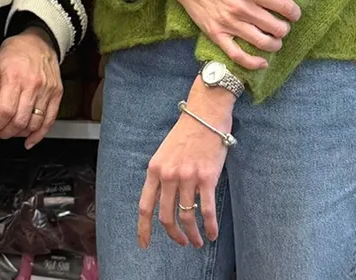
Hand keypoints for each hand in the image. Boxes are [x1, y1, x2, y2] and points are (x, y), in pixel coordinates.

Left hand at [0, 27, 62, 147]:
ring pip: (34, 124)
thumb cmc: (16, 51)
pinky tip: (30, 140)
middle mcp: (33, 85)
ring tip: (12, 131)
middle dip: (5, 132)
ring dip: (20, 134)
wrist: (39, 40)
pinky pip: (50, 120)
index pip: (4, 112)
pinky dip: (39, 134)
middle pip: (19, 121)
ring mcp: (47, 90)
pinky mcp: (57, 94)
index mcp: (15, 77)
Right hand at [135, 0, 300, 70]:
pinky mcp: (217, 34)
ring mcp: (229, 23)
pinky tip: (262, 62)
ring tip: (275, 41)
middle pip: (275, 27)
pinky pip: (237, 54)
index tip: (294, 14)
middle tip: (283, 27)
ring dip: (274, 45)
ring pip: (261, 42)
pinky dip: (253, 62)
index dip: (294, 12)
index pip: (283, 6)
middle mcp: (241, 8)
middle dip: (284, 29)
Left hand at [138, 78, 234, 250]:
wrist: (206, 112)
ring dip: (192, 234)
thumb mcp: (165, 152)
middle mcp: (169, 174)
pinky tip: (212, 233)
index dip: (144, 229)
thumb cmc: (187, 130)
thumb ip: (162, 175)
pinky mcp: (207, 177)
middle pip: (166, 216)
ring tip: (197, 241)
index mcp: (155, 168)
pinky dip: (209, 226)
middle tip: (181, 242)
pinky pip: (207, 209)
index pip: (145, 206)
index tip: (145, 244)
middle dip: (174, 235)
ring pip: (187, 216)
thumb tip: (167, 201)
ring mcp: (188, 176)